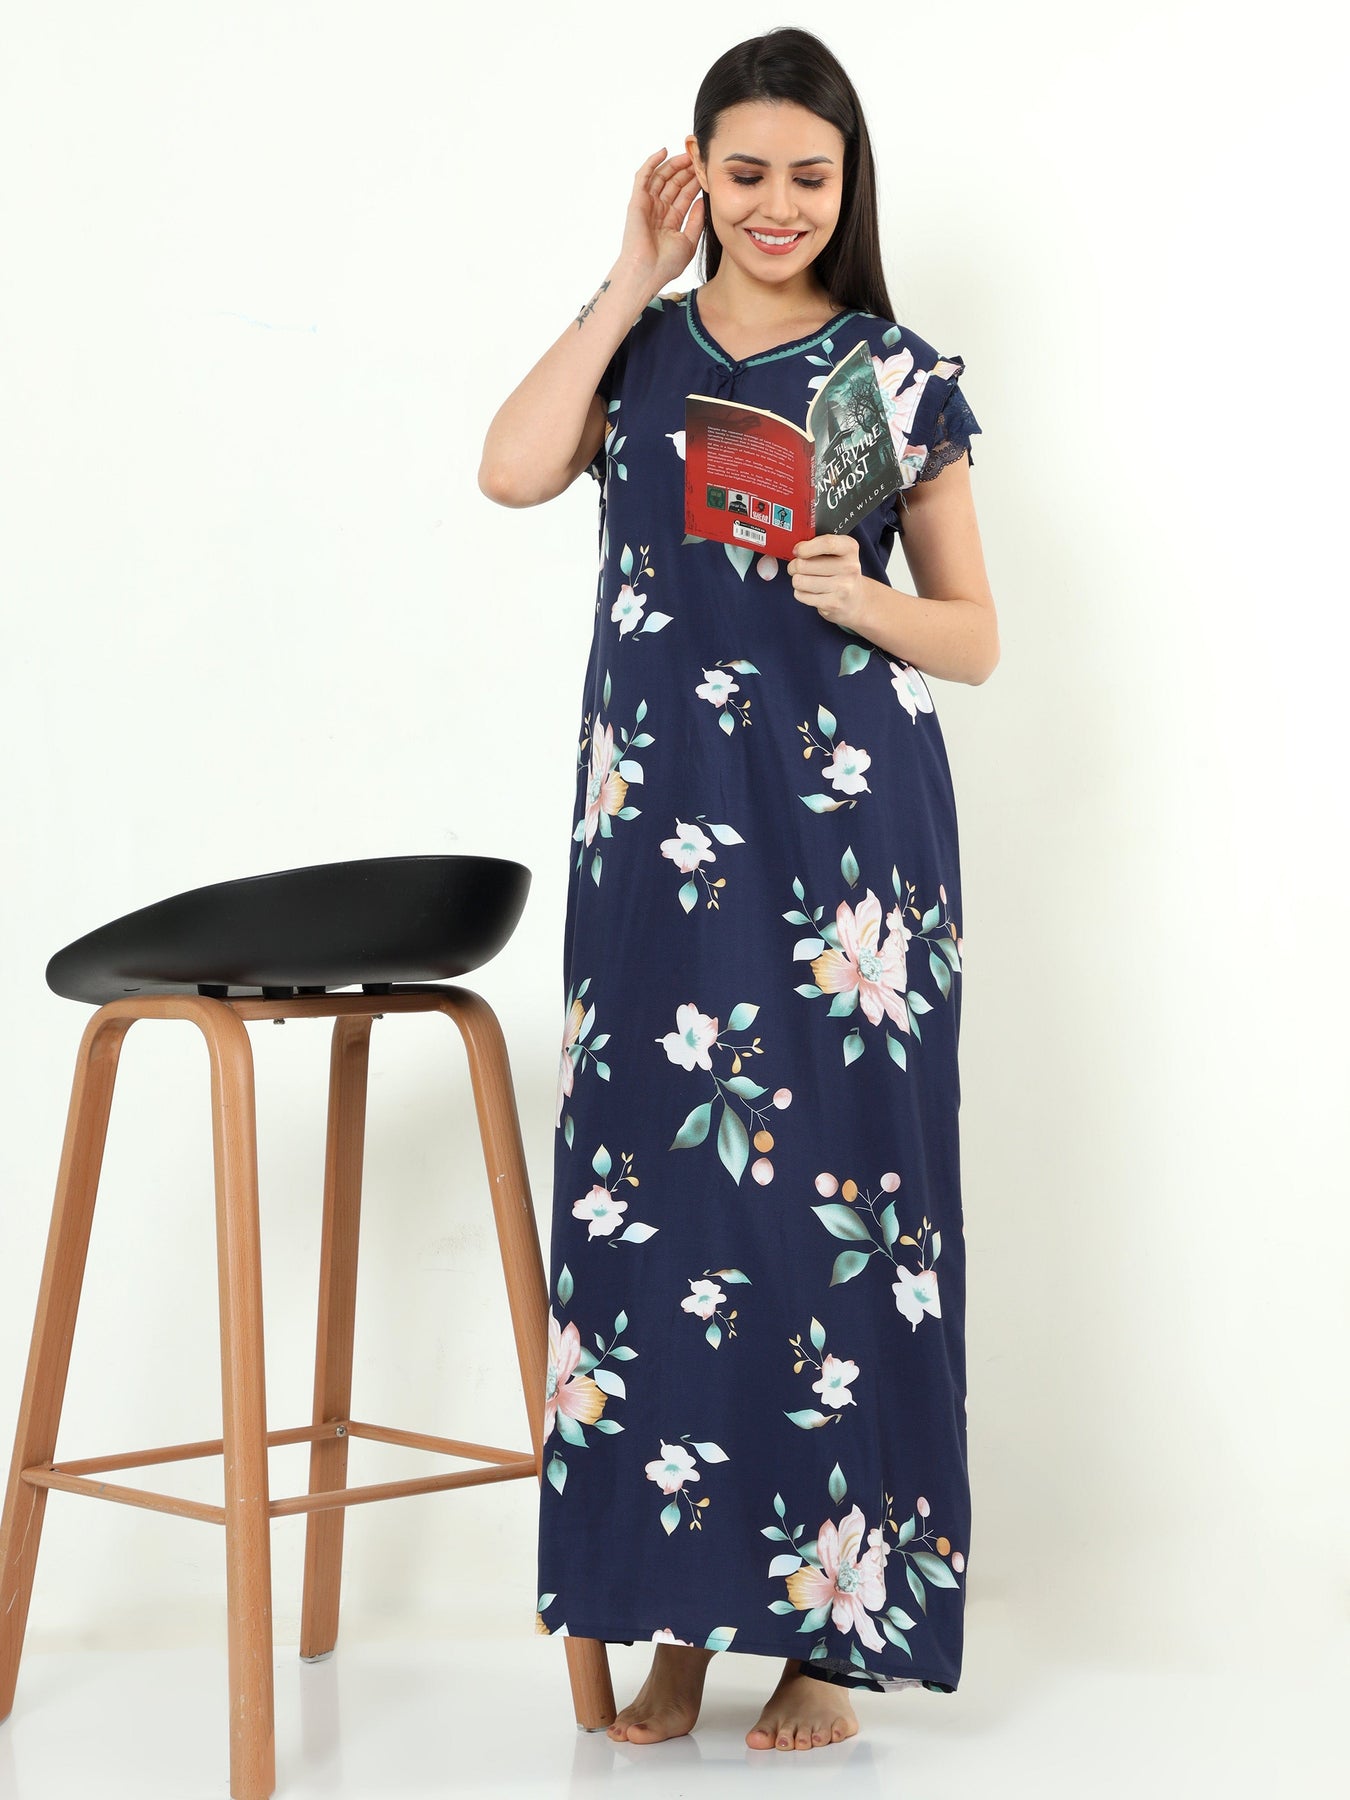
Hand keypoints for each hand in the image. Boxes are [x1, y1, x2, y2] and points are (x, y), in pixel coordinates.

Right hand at [618, 148, 706, 288]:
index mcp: (670, 220)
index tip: (706, 171)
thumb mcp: (689, 242)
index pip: (684, 195)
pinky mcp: (637, 201)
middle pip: (673, 183)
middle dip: (686, 170)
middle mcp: (658, 210)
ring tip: (687, 154)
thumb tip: (703, 201)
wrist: (647, 273)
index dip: (694, 182)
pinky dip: (652, 162)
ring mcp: (647, 205)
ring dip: (673, 164)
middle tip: (699, 158)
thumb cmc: (666, 264)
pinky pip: (643, 176)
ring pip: (661, 177)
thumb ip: (697, 221)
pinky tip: (664, 151)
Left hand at [786, 534, 868, 630]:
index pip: (827, 544)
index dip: (806, 547)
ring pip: (800, 581)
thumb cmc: (839, 572)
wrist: (855, 599)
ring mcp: (842, 587)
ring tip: (805, 580)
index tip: (797, 551)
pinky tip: (811, 592)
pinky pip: (801, 595)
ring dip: (797, 580)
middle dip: (794, 566)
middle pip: (804, 565)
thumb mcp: (836, 552)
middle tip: (797, 568)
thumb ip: (818, 545)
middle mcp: (849, 567)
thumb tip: (797, 550)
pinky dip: (800, 593)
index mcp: (850, 548)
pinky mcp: (833, 604)